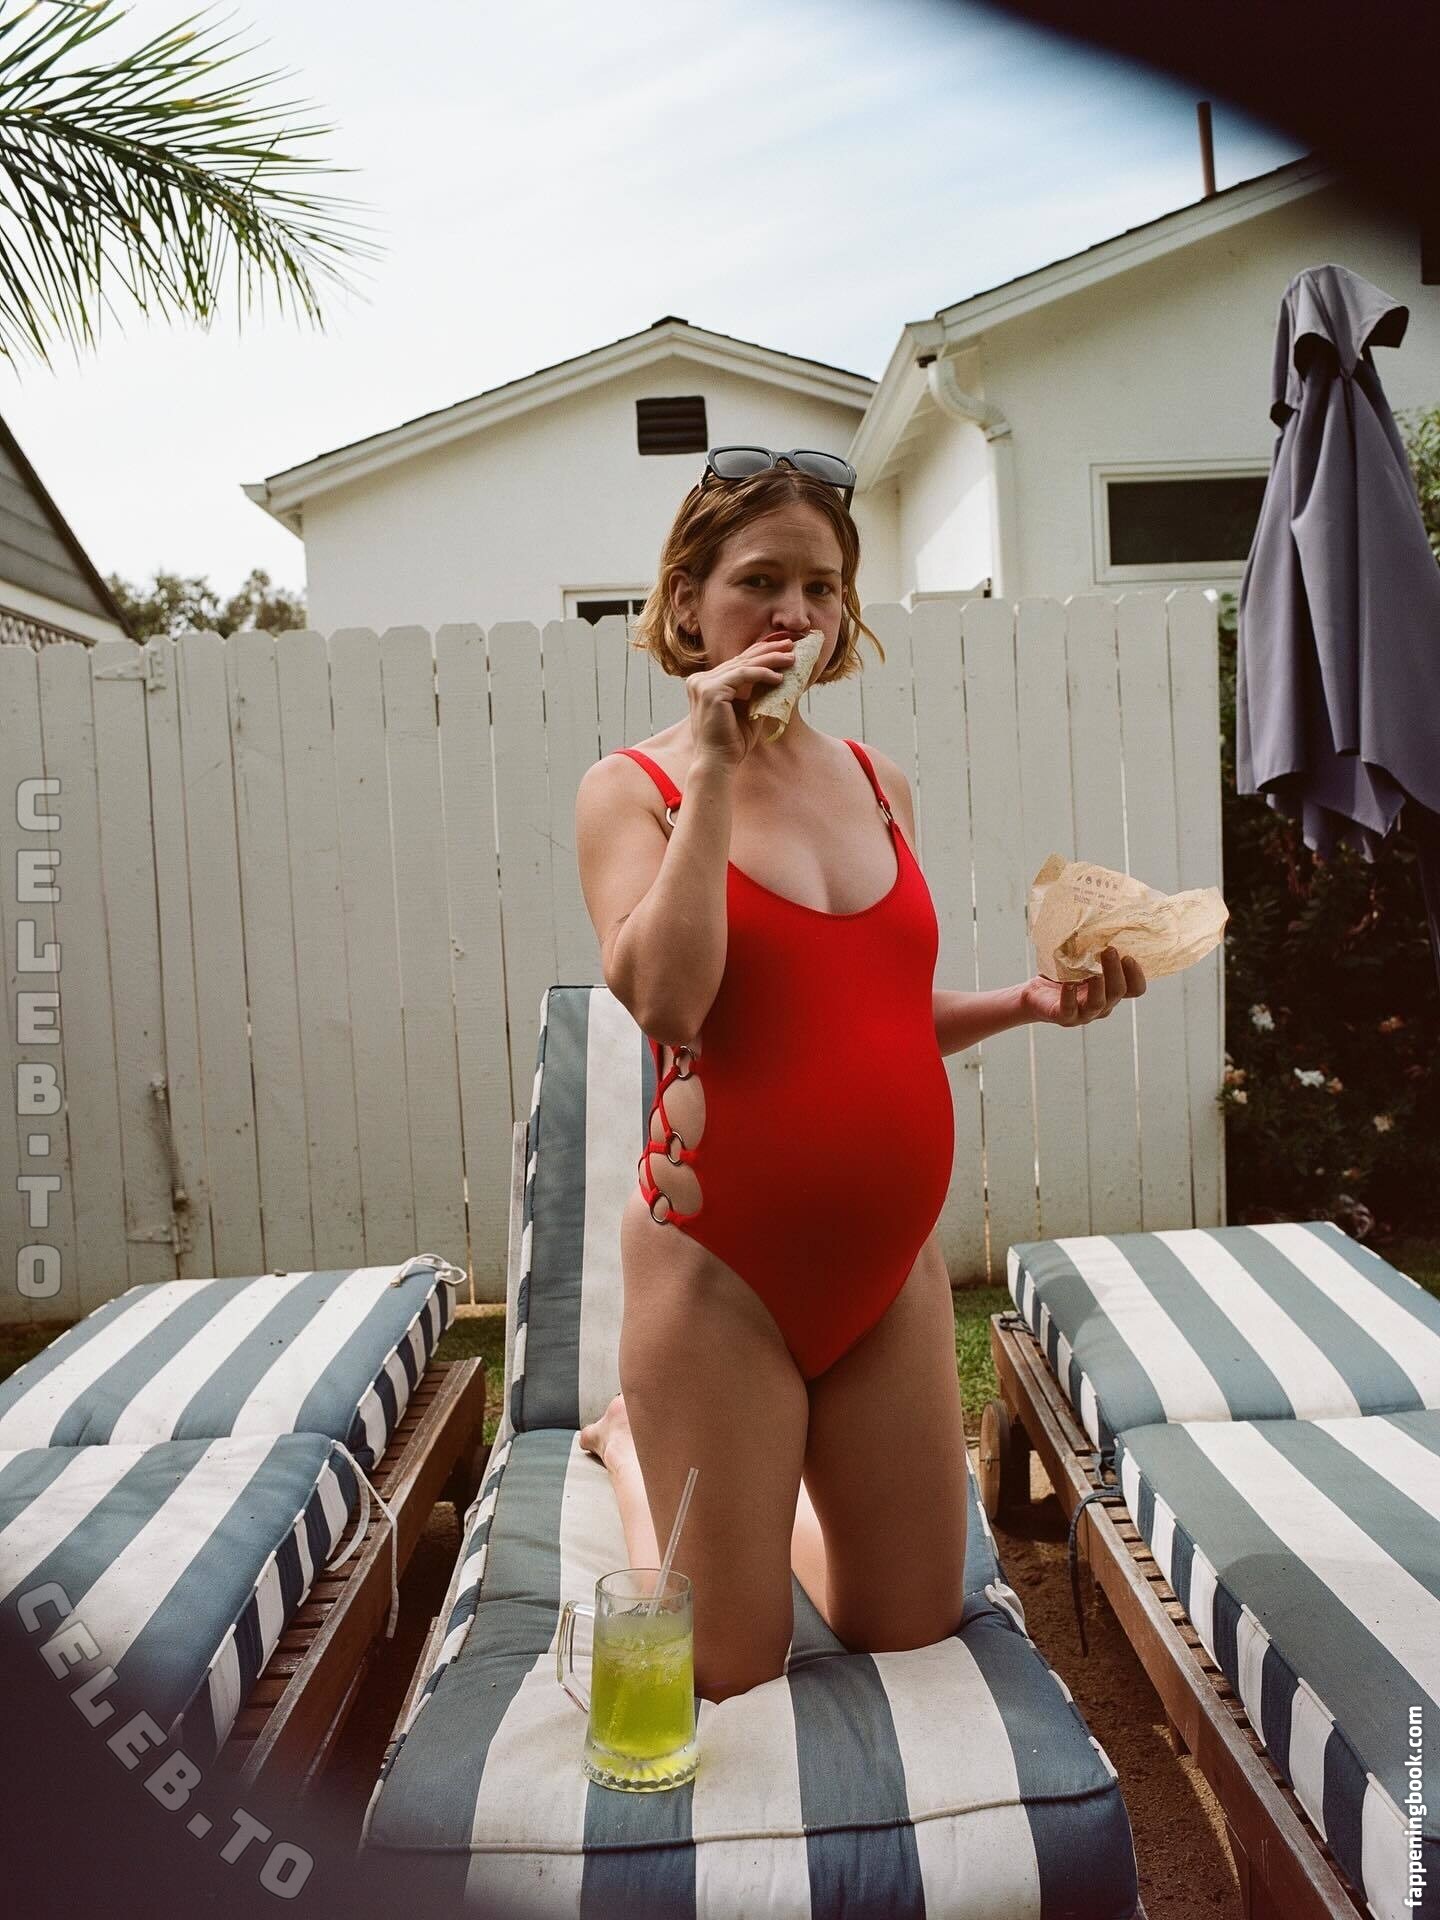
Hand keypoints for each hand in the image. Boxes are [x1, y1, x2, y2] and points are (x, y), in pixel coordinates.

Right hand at [687, 635, 797, 769]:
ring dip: (770, 660)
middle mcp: (699, 680)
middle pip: (739, 660)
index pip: (736, 662)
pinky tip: (779, 677)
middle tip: (790, 645)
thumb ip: (756, 691)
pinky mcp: (710, 690)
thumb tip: (778, 673)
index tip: (782, 648)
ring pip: (743, 664)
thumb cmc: (732, 741)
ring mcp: (702, 684)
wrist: (718, 762)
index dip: (760, 653)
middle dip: (768, 651)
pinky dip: (762, 673)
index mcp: (705, 683)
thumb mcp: (747, 710)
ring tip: (790, 658)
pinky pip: (742, 675)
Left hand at [1022, 946, 1146, 1026]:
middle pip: (1118, 993)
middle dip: (1116, 971)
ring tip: (1095, 971)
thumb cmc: (1063, 975)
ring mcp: (1084, 1014)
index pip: (1135, 989)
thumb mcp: (1081, 962)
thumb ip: (1093, 951)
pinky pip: (1069, 1009)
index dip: (1136, 976)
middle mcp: (1102, 1005)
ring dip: (1099, 985)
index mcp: (1111, 992)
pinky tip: (1068, 984)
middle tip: (1110, 950)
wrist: (1036, 994)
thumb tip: (1102, 920)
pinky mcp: (1064, 1017)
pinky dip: (1070, 996)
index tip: (1129, 956)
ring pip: (1098, 1003)